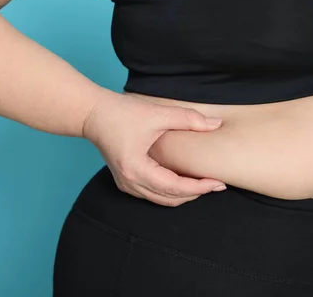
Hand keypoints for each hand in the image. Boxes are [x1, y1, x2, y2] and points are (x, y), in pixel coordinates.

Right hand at [82, 91, 226, 206]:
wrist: (94, 115)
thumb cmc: (122, 113)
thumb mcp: (158, 113)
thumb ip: (189, 119)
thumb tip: (216, 124)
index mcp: (137, 169)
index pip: (175, 188)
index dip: (199, 188)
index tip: (218, 182)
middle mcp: (130, 182)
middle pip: (170, 199)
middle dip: (195, 194)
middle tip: (217, 184)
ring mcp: (126, 184)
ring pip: (161, 200)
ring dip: (184, 195)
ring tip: (204, 184)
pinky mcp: (126, 181)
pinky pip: (153, 195)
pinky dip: (171, 192)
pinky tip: (185, 180)